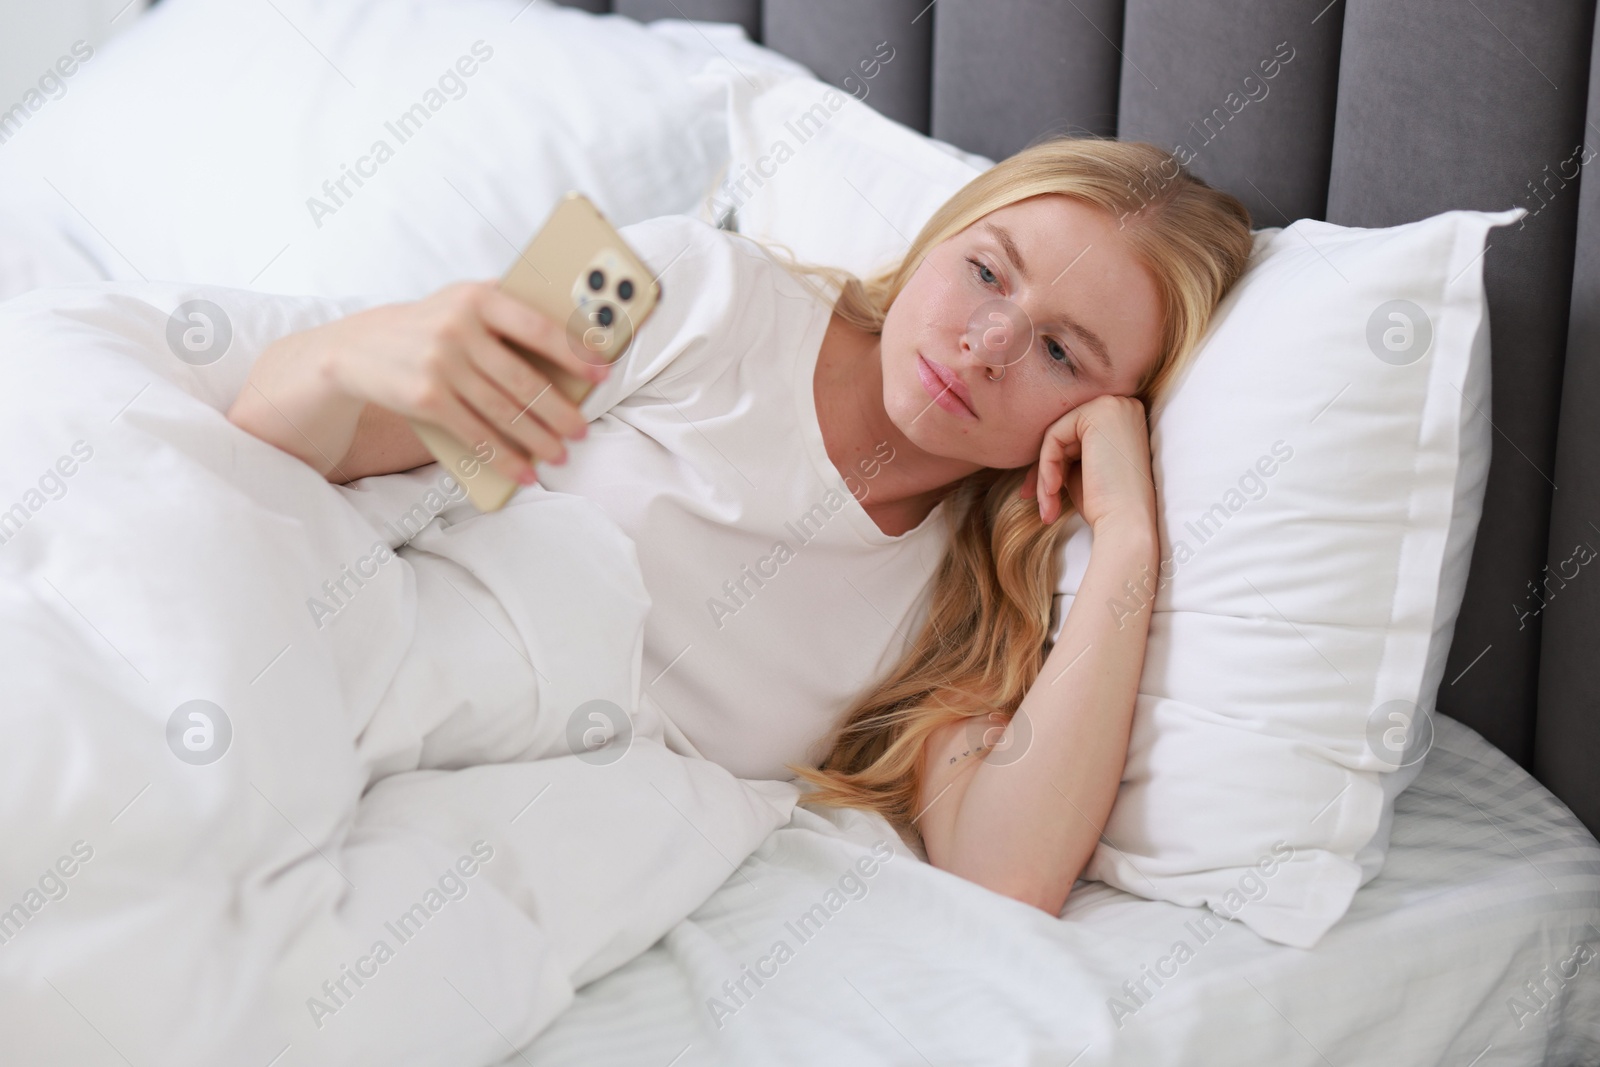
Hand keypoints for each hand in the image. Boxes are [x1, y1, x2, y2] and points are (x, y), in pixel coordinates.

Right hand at [315, 281, 607, 484]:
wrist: (358, 347)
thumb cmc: (431, 325)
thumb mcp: (463, 303)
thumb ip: (507, 314)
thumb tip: (573, 347)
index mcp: (478, 297)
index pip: (537, 326)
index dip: (574, 353)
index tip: (602, 373)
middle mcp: (458, 328)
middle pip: (523, 380)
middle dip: (559, 411)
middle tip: (582, 430)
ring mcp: (440, 364)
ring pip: (503, 412)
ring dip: (538, 439)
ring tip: (560, 454)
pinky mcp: (426, 399)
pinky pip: (475, 434)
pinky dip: (503, 457)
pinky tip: (523, 470)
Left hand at [1017, 394, 1155, 533]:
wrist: (1126, 526)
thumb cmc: (1106, 506)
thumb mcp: (1080, 470)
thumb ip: (1065, 450)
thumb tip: (1032, 448)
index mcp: (1122, 419)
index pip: (1073, 436)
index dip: (1052, 465)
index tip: (1042, 495)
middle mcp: (1122, 405)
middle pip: (1064, 433)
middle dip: (1044, 469)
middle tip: (1038, 503)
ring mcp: (1113, 405)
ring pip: (1056, 435)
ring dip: (1044, 474)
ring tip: (1047, 507)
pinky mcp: (1099, 413)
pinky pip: (1054, 436)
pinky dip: (1046, 466)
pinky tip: (1053, 491)